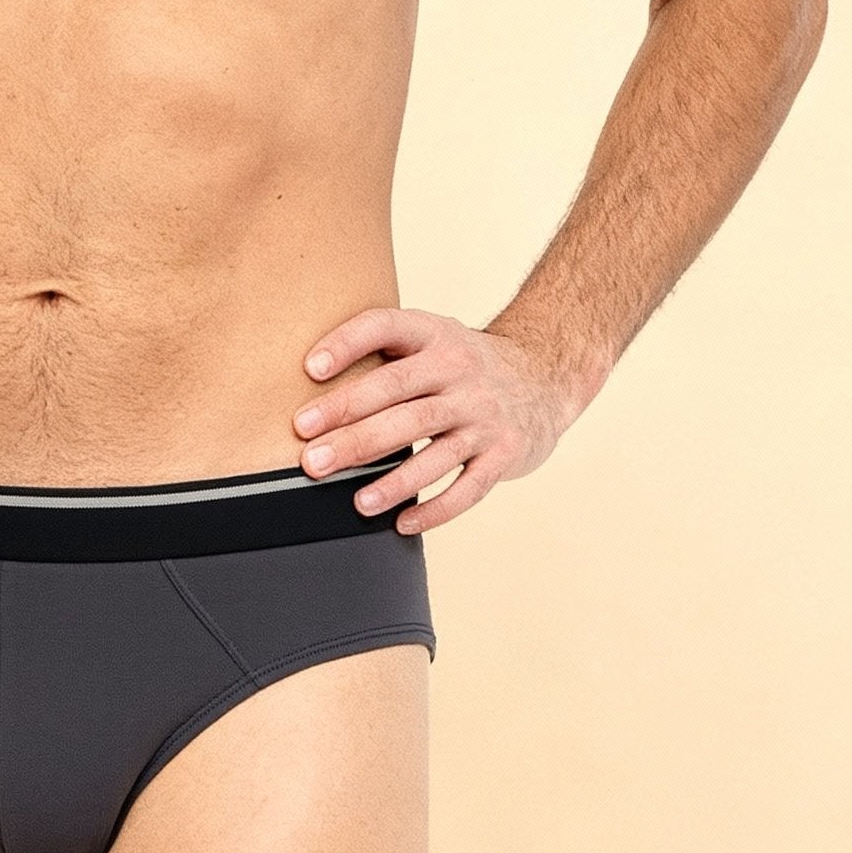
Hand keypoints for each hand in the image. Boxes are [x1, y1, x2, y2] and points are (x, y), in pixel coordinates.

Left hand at [289, 308, 591, 534]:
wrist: (546, 375)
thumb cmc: (462, 364)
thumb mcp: (431, 339)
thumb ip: (381, 352)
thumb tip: (305, 388)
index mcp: (435, 336)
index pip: (387, 328)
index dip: (348, 344)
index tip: (309, 369)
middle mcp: (461, 372)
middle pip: (400, 400)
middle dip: (353, 431)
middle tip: (310, 459)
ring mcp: (485, 414)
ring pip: (433, 448)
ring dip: (393, 480)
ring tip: (355, 503)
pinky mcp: (505, 452)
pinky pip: (468, 487)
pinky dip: (435, 508)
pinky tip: (402, 523)